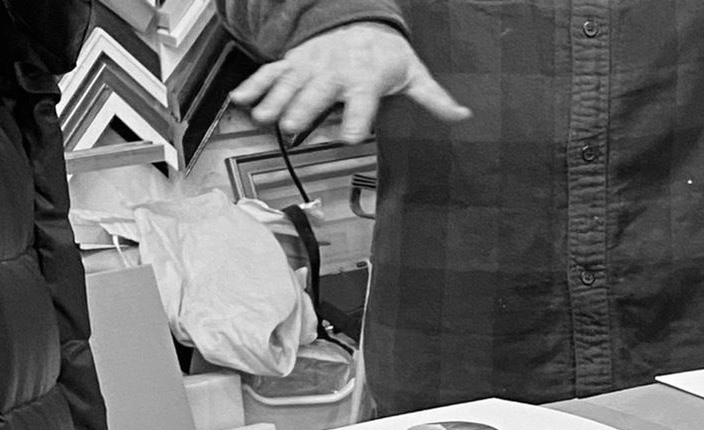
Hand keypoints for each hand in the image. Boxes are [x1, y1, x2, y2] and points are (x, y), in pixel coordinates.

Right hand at [228, 22, 470, 144]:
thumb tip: (463, 116)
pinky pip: (271, 74)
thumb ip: (434, 98)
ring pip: (290, 84)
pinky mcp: (294, 64)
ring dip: (275, 100)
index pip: (361, 101)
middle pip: (318, 92)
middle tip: (293, 126)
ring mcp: (310, 66)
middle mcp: (334, 72)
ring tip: (262, 118)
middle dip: (304, 108)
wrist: (357, 19)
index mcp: (364, 78)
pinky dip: (254, 86)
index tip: (348, 136)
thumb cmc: (386, 53)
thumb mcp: (413, 72)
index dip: (356, 118)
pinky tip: (240, 101)